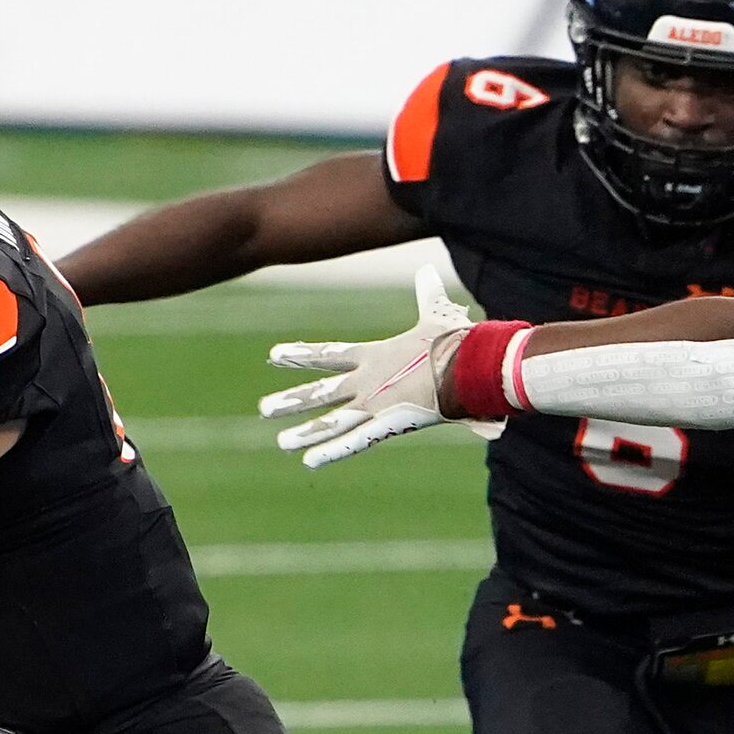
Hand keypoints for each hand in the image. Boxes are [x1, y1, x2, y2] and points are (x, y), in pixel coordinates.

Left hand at [260, 265, 494, 468]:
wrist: (469, 363)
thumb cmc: (456, 341)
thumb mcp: (438, 316)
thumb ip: (427, 297)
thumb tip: (429, 272)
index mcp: (374, 355)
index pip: (329, 354)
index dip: (302, 355)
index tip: (274, 356)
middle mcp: (368, 380)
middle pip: (322, 391)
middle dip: (292, 402)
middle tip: (265, 409)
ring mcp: (376, 403)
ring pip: (332, 421)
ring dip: (306, 432)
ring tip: (280, 442)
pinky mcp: (389, 424)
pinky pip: (356, 442)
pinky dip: (333, 451)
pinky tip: (309, 461)